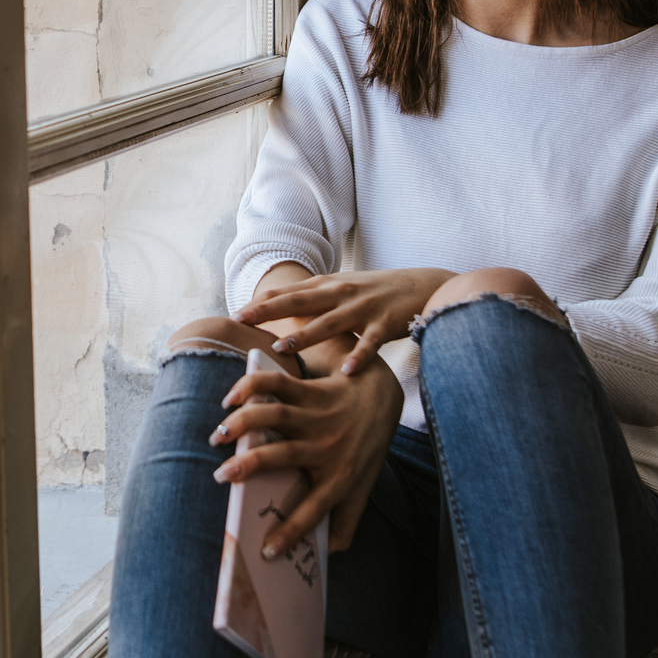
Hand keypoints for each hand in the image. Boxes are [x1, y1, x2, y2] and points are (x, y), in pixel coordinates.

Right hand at [208, 356, 403, 554]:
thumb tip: (328, 555)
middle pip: (283, 455)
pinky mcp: (310, 390)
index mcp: (340, 478)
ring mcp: (318, 416)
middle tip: (219, 476)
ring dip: (242, 423)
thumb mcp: (362, 488)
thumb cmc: (365, 449)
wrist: (381, 398)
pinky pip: (278, 384)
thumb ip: (347, 522)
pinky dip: (251, 386)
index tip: (265, 551)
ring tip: (218, 437)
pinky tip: (231, 400)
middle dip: (249, 466)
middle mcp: (328, 447)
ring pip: (275, 415)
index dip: (291, 533)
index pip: (315, 511)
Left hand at [235, 267, 453, 376]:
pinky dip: (358, 357)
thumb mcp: (340, 288)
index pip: (289, 293)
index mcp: (328, 286)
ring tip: (282, 347)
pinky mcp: (385, 324)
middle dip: (270, 312)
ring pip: (329, 323)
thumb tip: (272, 309)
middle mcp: (341, 294)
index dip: (261, 303)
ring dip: (305, 335)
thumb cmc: (374, 292)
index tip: (236, 315)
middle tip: (243, 321)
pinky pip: (370, 344)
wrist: (422, 286)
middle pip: (300, 302)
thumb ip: (310, 298)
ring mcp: (363, 308)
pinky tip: (346, 372)